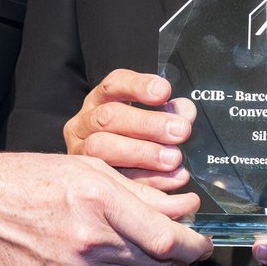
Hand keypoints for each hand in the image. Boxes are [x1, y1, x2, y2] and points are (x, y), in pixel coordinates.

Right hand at [0, 152, 211, 265]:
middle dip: (174, 255)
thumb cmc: (32, 179)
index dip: (195, 246)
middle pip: (157, 265)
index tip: (204, 243)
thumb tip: (184, 208)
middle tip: (174, 241)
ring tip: (138, 248)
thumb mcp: (90, 169)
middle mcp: (90, 243)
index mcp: (100, 202)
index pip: (167, 240)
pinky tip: (103, 260)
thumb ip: (141, 193)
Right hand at [61, 70, 193, 189]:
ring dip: (143, 153)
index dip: (138, 86)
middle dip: (147, 124)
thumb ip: (168, 112)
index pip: (113, 85)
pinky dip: (147, 180)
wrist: (97, 176)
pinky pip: (115, 180)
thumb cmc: (130, 137)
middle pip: (109, 117)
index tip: (164, 92)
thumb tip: (185, 111)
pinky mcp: (89, 180)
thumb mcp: (149, 118)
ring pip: (103, 147)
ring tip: (173, 158)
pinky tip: (171, 178)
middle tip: (180, 131)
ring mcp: (80, 151)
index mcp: (99, 100)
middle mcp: (84, 123)